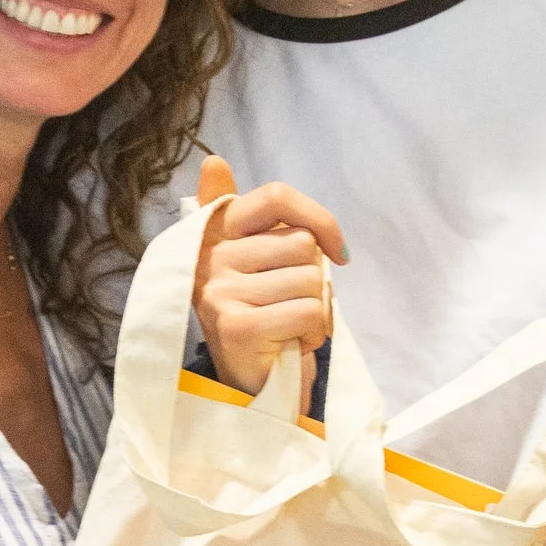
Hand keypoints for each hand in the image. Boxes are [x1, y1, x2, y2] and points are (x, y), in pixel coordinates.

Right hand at [193, 157, 347, 416]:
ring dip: (316, 309)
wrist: (251, 384)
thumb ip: (242, 212)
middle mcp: (209, 259)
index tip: (336, 250)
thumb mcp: (254, 259)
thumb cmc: (261, 314)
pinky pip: (307, 310)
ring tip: (288, 325)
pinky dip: (313, 332)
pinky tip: (291, 343)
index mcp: (214, 233)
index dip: (318, 218)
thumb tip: (212, 161)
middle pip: (302, 244)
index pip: (275, 196)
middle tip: (289, 305)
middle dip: (313, 279)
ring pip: (310, 279)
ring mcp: (219, 292)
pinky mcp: (236, 326)